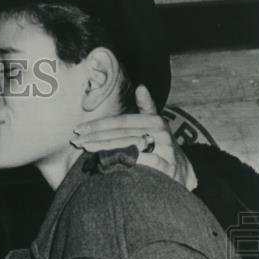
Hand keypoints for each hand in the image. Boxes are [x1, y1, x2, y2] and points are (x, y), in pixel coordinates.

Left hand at [71, 85, 197, 190]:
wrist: (181, 171)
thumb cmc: (161, 146)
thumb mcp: (155, 125)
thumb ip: (146, 107)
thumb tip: (141, 87)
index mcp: (155, 121)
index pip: (121, 121)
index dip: (99, 125)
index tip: (79, 129)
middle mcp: (161, 134)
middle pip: (122, 134)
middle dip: (96, 137)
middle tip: (77, 140)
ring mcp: (164, 151)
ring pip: (128, 147)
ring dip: (104, 148)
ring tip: (86, 148)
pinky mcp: (166, 168)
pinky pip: (140, 163)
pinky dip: (121, 162)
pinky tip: (105, 163)